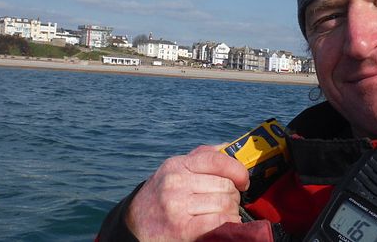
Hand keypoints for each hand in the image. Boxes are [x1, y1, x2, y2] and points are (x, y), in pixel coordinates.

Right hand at [126, 145, 249, 240]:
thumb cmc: (161, 195)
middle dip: (234, 196)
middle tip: (229, 202)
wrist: (134, 223)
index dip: (238, 171)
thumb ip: (200, 157)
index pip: (217, 160)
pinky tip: (227, 224)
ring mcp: (177, 206)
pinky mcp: (182, 229)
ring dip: (232, 212)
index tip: (242, 181)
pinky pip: (218, 222)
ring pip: (225, 204)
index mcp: (177, 165)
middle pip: (225, 185)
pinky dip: (229, 223)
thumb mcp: (174, 170)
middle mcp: (176, 183)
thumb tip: (228, 146)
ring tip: (225, 214)